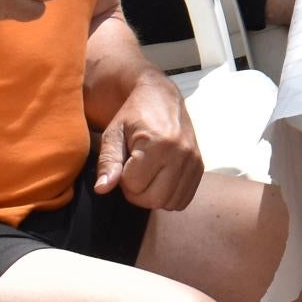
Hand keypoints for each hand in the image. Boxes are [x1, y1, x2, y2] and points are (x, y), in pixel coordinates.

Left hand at [94, 73, 205, 210]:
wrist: (161, 98)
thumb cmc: (132, 116)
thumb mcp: (113, 134)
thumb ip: (108, 162)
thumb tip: (102, 189)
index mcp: (158, 142)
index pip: (134, 185)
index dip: (122, 179)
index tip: (124, 162)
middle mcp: (181, 153)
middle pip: (154, 199)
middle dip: (137, 193)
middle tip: (133, 173)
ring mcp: (193, 160)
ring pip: (170, 203)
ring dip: (153, 196)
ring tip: (147, 176)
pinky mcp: (199, 166)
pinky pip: (184, 199)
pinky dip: (169, 197)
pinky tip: (160, 181)